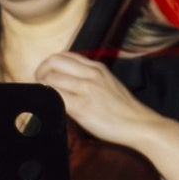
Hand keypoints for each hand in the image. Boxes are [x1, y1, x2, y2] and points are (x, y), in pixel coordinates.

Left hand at [32, 53, 161, 152]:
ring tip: (44, 96)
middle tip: (39, 84)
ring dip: (42, 87)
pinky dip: (47, 99)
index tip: (46, 75)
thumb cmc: (124, 108)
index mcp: (97, 67)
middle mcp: (91, 74)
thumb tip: (67, 80)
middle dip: (40, 72)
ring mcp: (86, 89)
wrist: (139, 124)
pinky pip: (55, 97)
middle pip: (53, 61)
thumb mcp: (109, 83)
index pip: (64, 55)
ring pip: (51, 78)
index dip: (49, 64)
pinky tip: (50, 106)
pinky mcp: (82, 107)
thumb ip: (90, 77)